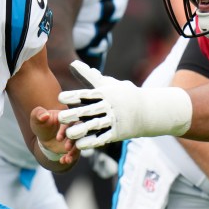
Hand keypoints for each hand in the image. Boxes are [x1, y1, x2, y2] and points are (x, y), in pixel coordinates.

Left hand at [30, 107, 79, 166]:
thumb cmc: (41, 124)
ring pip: (80, 143)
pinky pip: (77, 152)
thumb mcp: (36, 118)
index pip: (70, 120)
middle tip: (66, 148)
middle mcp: (73, 125)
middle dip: (73, 141)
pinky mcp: (75, 145)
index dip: (66, 129)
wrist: (45, 137)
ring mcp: (75, 136)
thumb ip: (38, 114)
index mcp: (66, 115)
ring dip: (75, 151)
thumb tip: (45, 116)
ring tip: (67, 159)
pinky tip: (63, 161)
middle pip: (79, 132)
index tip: (58, 138)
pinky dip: (71, 157)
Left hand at [58, 60, 191, 148]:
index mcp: (105, 93)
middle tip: (60, 117)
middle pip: (89, 110)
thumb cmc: (122, 94)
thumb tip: (72, 63)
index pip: (87, 94)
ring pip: (95, 125)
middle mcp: (109, 106)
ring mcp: (114, 120)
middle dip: (75, 114)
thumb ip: (88, 76)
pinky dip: (92, 142)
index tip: (60, 97)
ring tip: (68, 134)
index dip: (74, 96)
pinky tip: (80, 145)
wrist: (148, 110)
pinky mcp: (118, 132)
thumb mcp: (107, 83)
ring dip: (82, 130)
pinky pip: (103, 138)